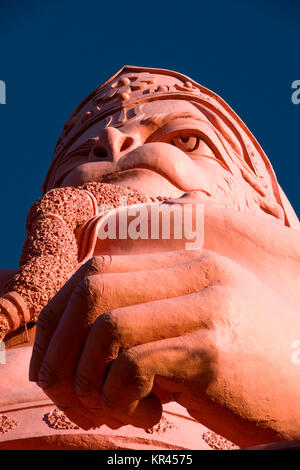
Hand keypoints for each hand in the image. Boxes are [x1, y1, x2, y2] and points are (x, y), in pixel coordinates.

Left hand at [29, 248, 299, 446]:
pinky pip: (133, 366)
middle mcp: (196, 274)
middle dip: (63, 346)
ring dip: (90, 377)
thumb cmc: (246, 362)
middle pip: (92, 290)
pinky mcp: (212, 351)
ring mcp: (206, 308)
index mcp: (188, 263)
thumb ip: (151, 309)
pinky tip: (146, 415)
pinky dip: (120, 398)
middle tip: (72, 389)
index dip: (61, 314)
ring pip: (106, 327)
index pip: (97, 269)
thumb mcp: (197, 321)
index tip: (56, 358)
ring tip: (110, 405)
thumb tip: (83, 330)